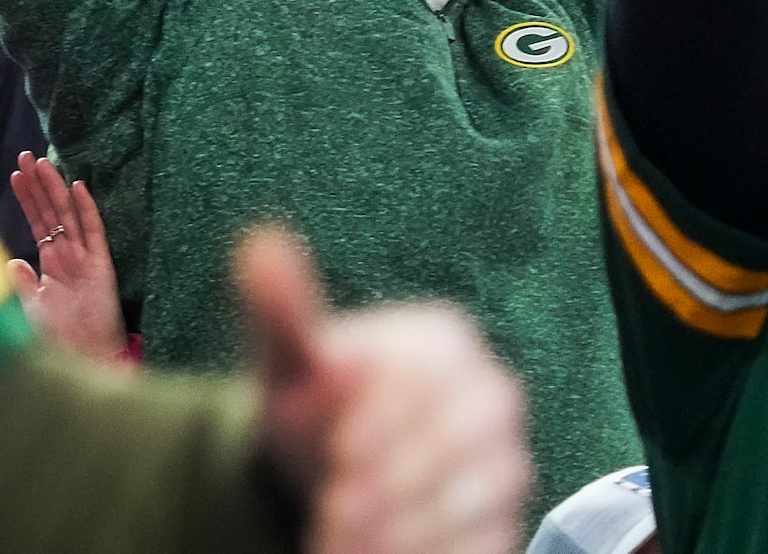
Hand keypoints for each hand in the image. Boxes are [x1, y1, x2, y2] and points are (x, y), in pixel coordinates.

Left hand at [4, 152, 125, 358]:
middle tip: (26, 155)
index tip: (16, 174)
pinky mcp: (101, 265)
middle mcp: (68, 253)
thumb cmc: (61, 336)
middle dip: (39, 183)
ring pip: (68, 214)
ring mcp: (85, 257)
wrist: (87, 356)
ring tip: (43, 163)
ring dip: (55, 188)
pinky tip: (78, 187)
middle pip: (51, 211)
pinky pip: (94, 232)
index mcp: (51, 260)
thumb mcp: (34, 308)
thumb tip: (12, 261)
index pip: (38, 220)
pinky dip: (86, 209)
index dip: (28, 198)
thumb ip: (24, 283)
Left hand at [239, 227, 528, 553]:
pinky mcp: (504, 522)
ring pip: (482, 498)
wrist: (325, 474)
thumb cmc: (314, 408)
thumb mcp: (289, 359)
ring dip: (408, 527)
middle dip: (394, 481)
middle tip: (334, 510)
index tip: (335, 452)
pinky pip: (490, 542)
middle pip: (462, 439)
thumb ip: (280, 306)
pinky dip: (434, 552)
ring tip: (342, 541)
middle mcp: (490, 398)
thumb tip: (262, 245)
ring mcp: (505, 463)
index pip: (430, 379)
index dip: (383, 421)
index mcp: (445, 341)